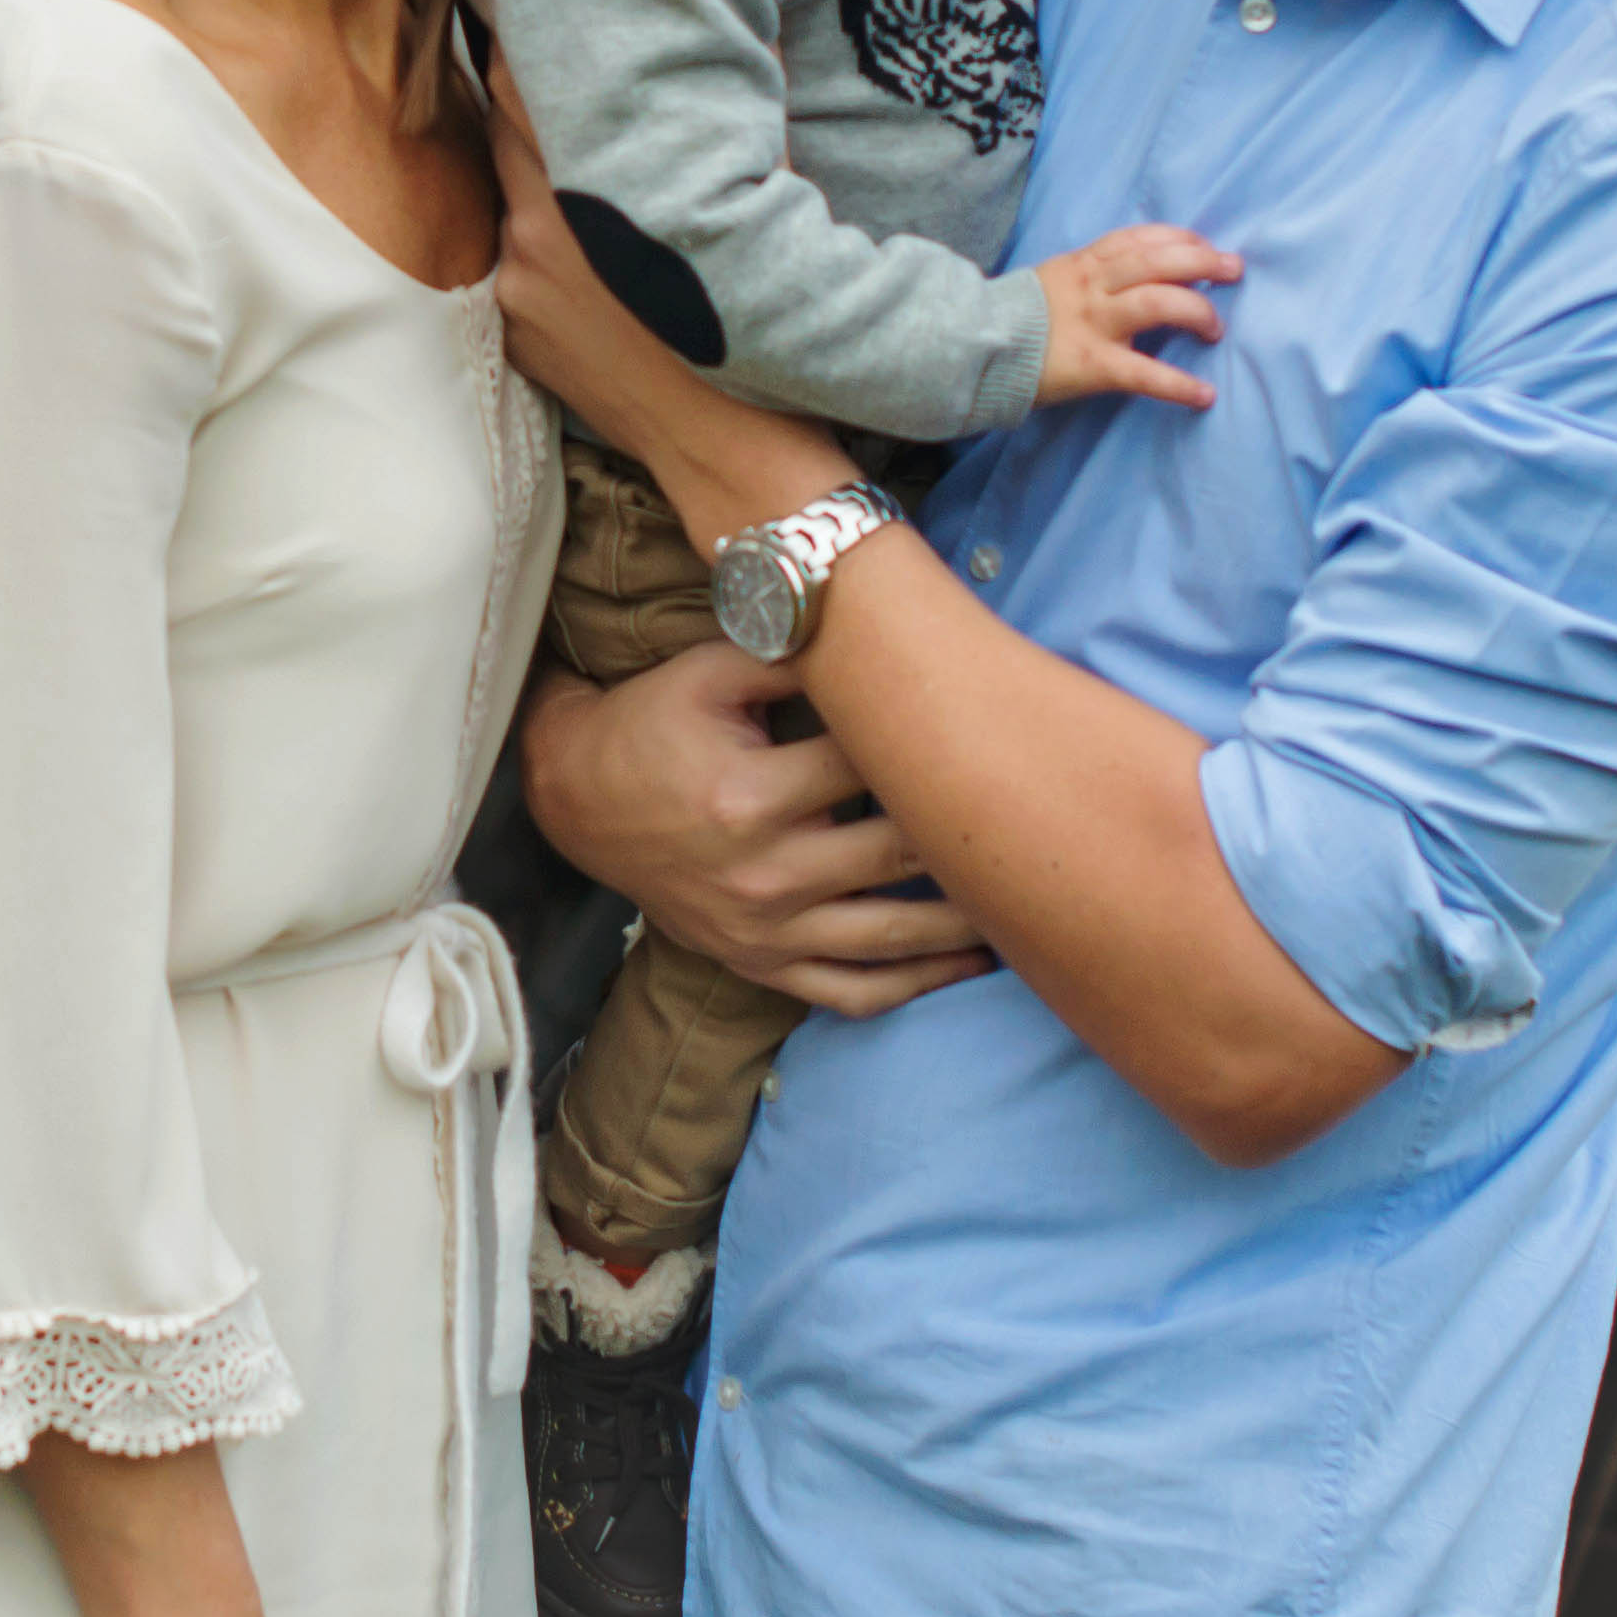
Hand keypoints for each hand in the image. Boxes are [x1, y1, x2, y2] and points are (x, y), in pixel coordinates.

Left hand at [483, 70, 842, 524]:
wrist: (728, 449)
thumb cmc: (755, 322)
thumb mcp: (753, 202)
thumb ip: (730, 115)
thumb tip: (751, 32)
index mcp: (580, 189)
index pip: (518, 88)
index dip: (525, 50)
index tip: (534, 18)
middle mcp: (531, 233)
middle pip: (505, 137)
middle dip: (532, 111)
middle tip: (560, 81)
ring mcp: (516, 289)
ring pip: (513, 205)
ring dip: (541, 185)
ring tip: (588, 179)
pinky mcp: (516, 336)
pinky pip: (518, 270)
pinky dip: (545, 253)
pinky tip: (590, 261)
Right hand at [523, 651, 988, 1013]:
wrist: (575, 798)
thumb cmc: (650, 724)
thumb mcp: (707, 673)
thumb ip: (790, 649)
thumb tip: (874, 625)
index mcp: (751, 796)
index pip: (869, 765)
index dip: (926, 740)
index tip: (984, 725)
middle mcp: (763, 873)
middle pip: (898, 853)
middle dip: (968, 833)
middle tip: (1040, 813)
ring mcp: (765, 930)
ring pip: (891, 937)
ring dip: (967, 922)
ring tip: (1031, 899)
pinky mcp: (761, 963)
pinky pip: (850, 992)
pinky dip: (915, 987)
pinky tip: (969, 965)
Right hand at [1033, 223, 1242, 410]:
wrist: (971, 348)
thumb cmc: (1016, 318)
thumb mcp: (1052, 279)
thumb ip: (1089, 274)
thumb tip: (1133, 275)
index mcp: (1085, 263)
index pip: (1142, 238)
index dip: (1181, 238)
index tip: (1205, 245)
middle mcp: (1094, 286)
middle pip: (1159, 261)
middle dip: (1203, 261)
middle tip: (1233, 270)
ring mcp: (1094, 324)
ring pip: (1158, 302)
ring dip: (1198, 312)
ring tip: (1216, 329)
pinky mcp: (1093, 364)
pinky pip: (1144, 372)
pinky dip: (1178, 386)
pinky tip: (1204, 396)